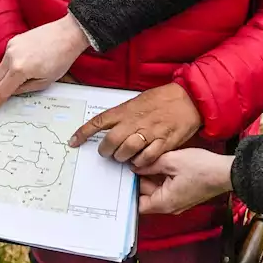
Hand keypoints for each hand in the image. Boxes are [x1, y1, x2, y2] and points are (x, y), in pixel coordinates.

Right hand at [0, 13, 89, 117]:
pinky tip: (30, 59)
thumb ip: (25, 90)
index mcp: (20, 70)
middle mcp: (11, 57)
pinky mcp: (13, 41)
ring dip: (9, 74)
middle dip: (5, 86)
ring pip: (0, 68)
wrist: (67, 34)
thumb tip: (11, 93)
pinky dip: (13, 63)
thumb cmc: (61, 59)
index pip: (1, 91)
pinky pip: (7, 58)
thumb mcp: (45, 81)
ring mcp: (11, 47)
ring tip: (31, 68)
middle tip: (23, 84)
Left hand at [69, 84, 201, 167]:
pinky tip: (139, 162)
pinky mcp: (163, 142)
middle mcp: (135, 121)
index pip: (98, 121)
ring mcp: (149, 132)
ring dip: (122, 158)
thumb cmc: (162, 99)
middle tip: (107, 153)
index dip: (83, 133)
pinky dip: (140, 163)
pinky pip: (146, 158)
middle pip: (111, 140)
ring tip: (123, 158)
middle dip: (105, 151)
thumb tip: (110, 127)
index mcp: (126, 110)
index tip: (73, 141)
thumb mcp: (138, 101)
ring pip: (126, 151)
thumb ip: (124, 115)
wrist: (189, 99)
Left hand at [135, 149, 233, 215]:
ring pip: (156, 190)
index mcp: (164, 202)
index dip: (129, 190)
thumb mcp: (171, 161)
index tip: (124, 175)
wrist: (227, 172)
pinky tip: (160, 163)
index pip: (137, 204)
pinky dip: (161, 177)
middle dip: (140, 179)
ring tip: (147, 160)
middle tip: (133, 162)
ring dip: (151, 176)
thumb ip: (150, 164)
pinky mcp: (183, 194)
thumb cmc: (203, 168)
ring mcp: (177, 201)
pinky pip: (166, 187)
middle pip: (146, 195)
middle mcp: (170, 206)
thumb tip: (136, 166)